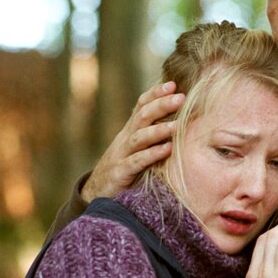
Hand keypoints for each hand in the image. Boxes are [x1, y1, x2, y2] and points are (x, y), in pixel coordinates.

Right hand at [82, 81, 184, 201]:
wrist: (97, 193)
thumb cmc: (125, 169)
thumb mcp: (137, 148)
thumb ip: (152, 135)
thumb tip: (179, 119)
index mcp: (130, 131)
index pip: (141, 105)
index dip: (155, 94)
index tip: (173, 84)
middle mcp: (125, 139)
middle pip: (142, 116)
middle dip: (161, 105)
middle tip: (181, 97)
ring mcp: (121, 155)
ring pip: (139, 138)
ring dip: (159, 130)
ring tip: (177, 125)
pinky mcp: (120, 173)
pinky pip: (136, 162)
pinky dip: (152, 155)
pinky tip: (168, 150)